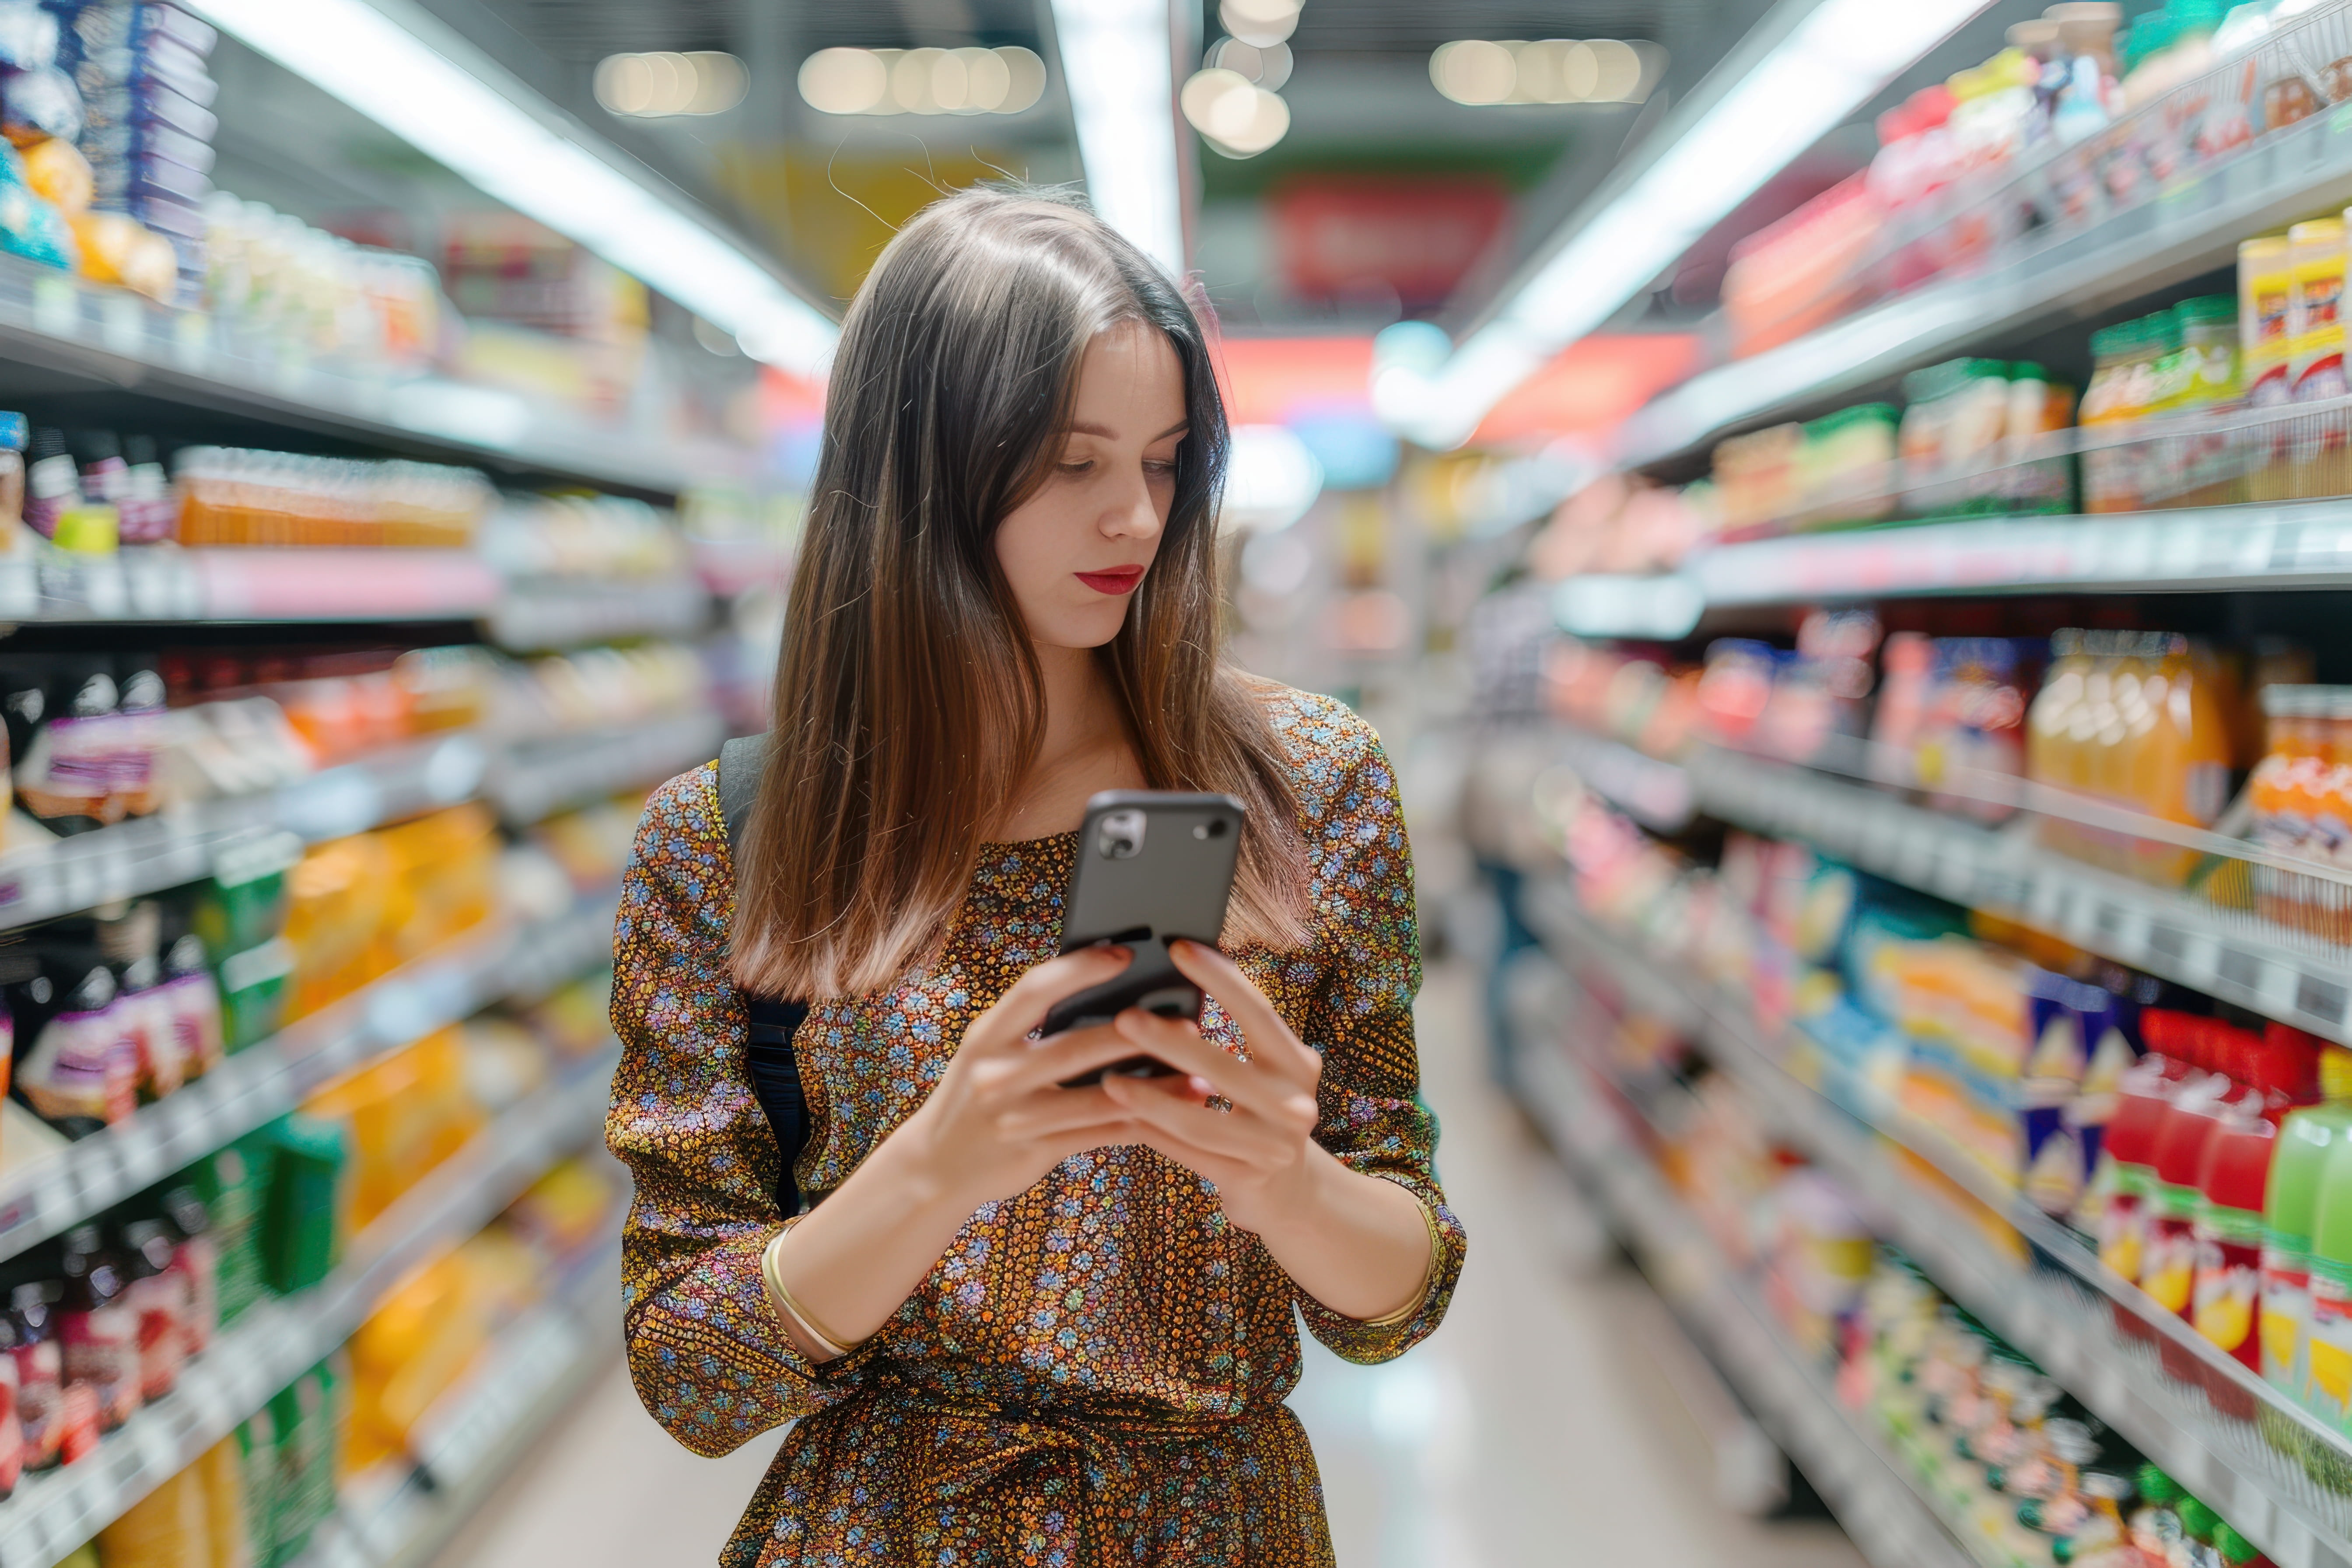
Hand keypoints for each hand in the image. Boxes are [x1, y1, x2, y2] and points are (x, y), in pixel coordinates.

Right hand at [894, 946, 1169, 1209]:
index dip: (1079, 969)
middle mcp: (995, 1075)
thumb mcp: (991, 1051)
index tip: (1125, 952)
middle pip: (1073, 1049)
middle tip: (1188, 1023)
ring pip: (1097, 1099)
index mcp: (986, 1035)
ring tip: (1201, 1074)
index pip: (1034, 991)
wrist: (936, 1166)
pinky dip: (1144, 1123)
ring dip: (1155, 1087)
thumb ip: (1034, 1023)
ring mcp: (1014, 1118)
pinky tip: (1179, 1113)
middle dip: (1136, 1035)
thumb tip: (1104, 979)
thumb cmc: (979, 1095)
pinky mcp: (1036, 1152)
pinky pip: (1100, 1134)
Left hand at [1092, 939, 1324, 1233]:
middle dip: (1170, 1043)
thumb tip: (1169, 979)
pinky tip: (1122, 1114)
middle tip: (1124, 1018)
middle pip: (1225, 1068)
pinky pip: (1188, 1152)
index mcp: (1297, 1063)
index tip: (1178, 947)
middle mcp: (1295, 1104)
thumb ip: (1233, 1037)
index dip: (1220, 978)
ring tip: (1109, 1078)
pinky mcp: (1245, 1179)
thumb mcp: (1263, 1072)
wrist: (1289, 1192)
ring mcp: (1272, 1147)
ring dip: (1151, 1098)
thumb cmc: (1261, 1113)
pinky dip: (1154, 1131)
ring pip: (1200, 1119)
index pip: (1259, 1012)